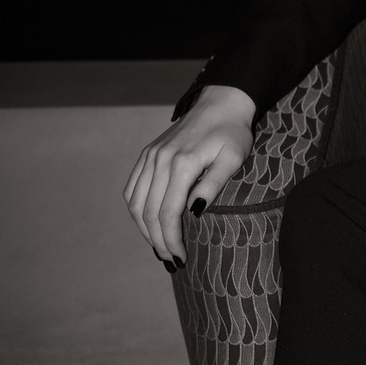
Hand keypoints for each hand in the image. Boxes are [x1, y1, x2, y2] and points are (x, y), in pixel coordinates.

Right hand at [125, 84, 256, 267]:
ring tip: (159, 247)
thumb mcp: (232, 159)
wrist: (220, 104)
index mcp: (182, 163)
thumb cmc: (232, 133)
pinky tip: (147, 224)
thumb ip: (213, 185)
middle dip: (158, 241)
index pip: (168, 213)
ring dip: (144, 229)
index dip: (172, 240)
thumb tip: (193, 213)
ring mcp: (150, 156)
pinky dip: (136, 210)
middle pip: (147, 212)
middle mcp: (160, 160)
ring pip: (134, 202)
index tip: (181, 258)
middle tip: (171, 260)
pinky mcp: (147, 154)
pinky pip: (132, 188)